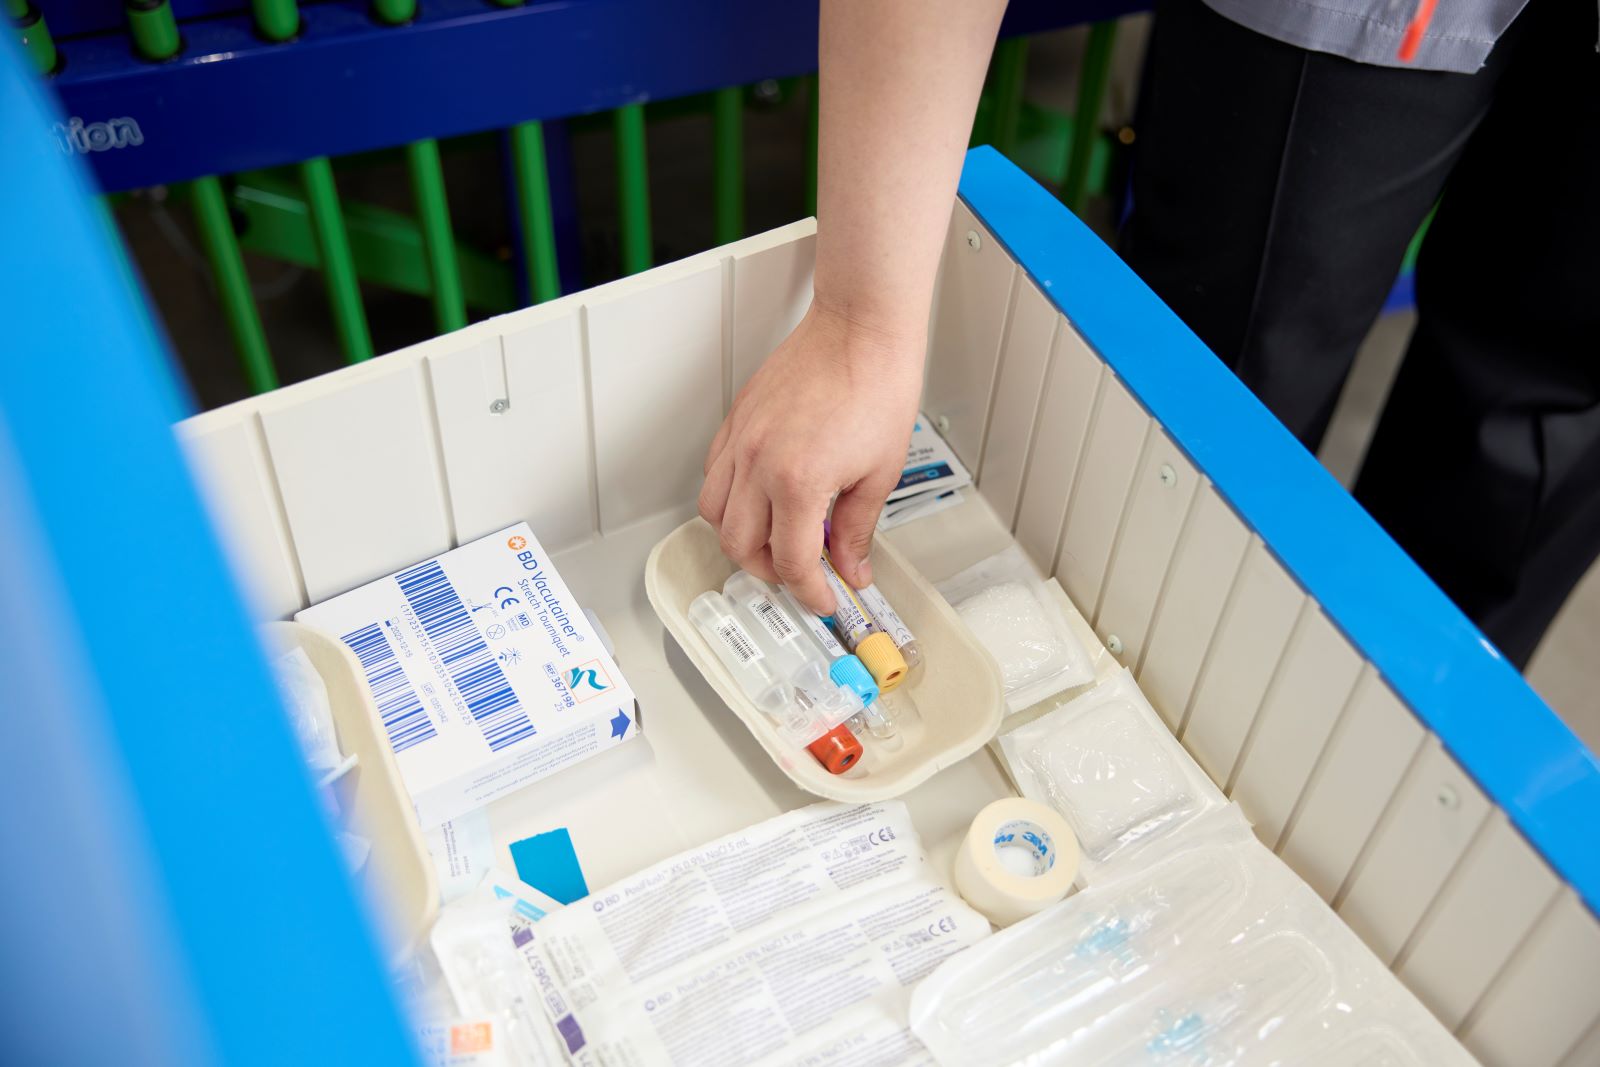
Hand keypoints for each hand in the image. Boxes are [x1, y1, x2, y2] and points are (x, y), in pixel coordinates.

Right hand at [699, 303, 921, 613]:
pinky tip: (758, 499)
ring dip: (740, 539)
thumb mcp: (880, 472)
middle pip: (740, 546)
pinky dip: (728, 499)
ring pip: (713, 513)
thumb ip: (858, 529)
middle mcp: (758, 463)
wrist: (860, 329)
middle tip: (801, 575)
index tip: (823, 599)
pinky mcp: (735, 421)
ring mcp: (740, 440)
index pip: (792, 561)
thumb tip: (852, 566)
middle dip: (770, 572)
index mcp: (798, 481)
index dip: (809, 591)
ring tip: (774, 541)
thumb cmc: (876, 384)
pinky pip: (713, 474)